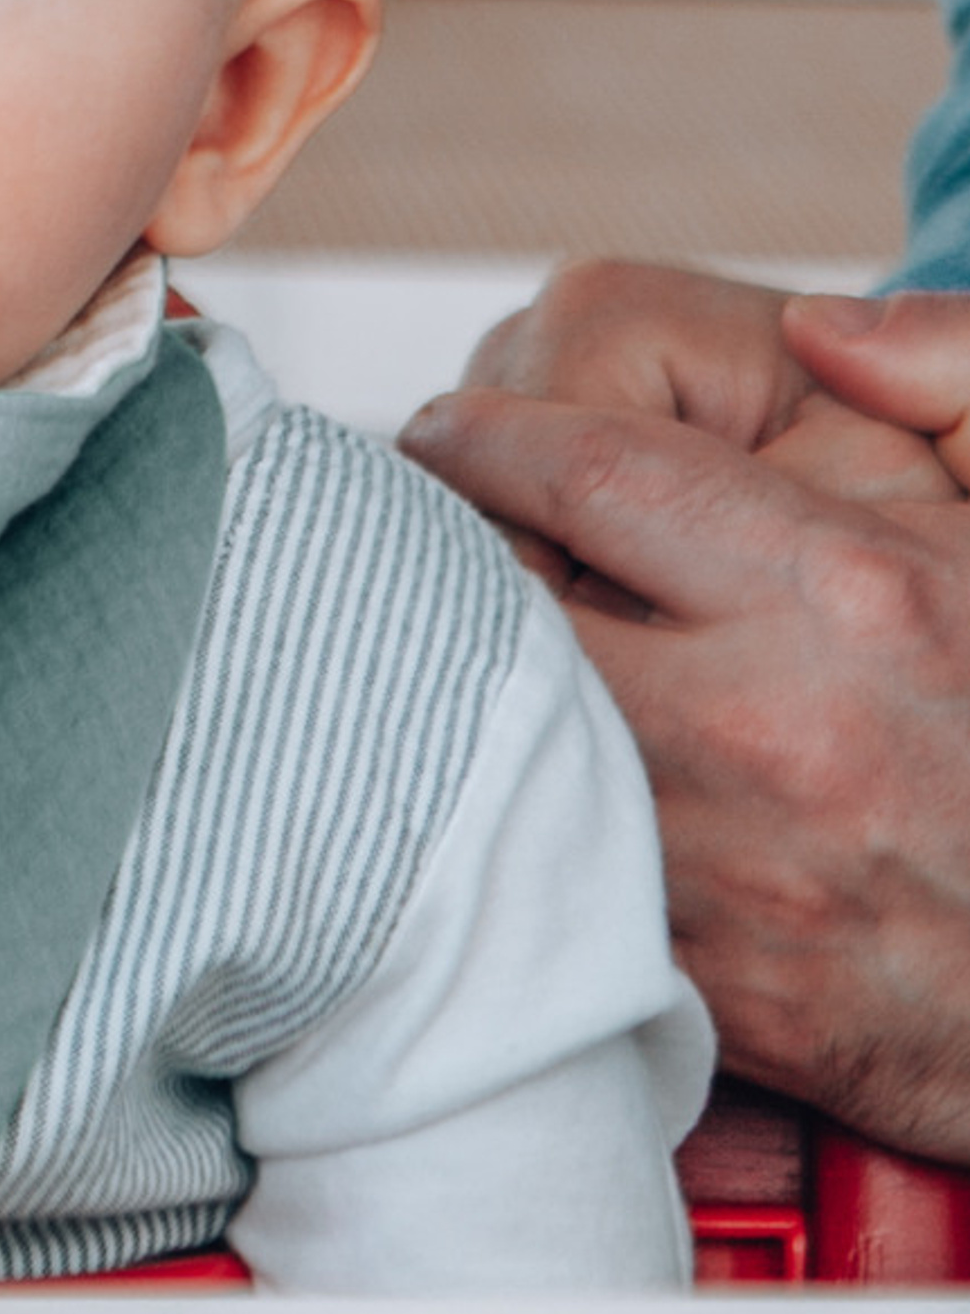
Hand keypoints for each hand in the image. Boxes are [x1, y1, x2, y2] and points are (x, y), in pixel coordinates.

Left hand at [406, 270, 969, 1156]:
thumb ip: (962, 374)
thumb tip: (820, 327)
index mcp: (847, 594)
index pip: (589, 471)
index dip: (489, 436)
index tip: (449, 431)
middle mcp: (765, 727)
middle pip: (503, 604)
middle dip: (436, 556)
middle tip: (401, 532)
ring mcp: (723, 868)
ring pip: (497, 743)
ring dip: (442, 684)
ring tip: (415, 643)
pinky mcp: (699, 985)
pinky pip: (531, 876)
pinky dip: (489, 820)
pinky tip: (475, 784)